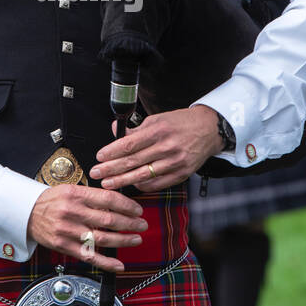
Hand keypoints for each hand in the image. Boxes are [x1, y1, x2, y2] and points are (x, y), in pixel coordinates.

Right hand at [27, 184, 148, 272]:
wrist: (25, 213)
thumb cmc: (51, 201)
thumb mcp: (70, 189)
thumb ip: (92, 196)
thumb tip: (119, 202)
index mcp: (75, 194)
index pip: (108, 199)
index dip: (127, 205)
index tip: (137, 210)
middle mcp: (72, 212)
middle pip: (108, 219)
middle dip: (130, 223)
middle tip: (142, 224)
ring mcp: (68, 231)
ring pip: (101, 238)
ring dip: (123, 240)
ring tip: (136, 239)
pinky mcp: (64, 246)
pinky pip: (88, 255)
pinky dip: (106, 262)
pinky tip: (119, 265)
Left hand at [89, 106, 223, 190]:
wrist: (208, 130)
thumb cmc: (180, 123)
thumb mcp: (157, 119)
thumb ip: (136, 129)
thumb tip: (115, 131)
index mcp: (159, 131)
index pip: (130, 144)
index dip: (112, 152)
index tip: (99, 158)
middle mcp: (167, 148)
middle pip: (133, 162)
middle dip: (112, 169)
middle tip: (97, 173)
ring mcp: (175, 163)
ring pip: (143, 175)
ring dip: (123, 181)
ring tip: (108, 184)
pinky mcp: (181, 174)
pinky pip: (157, 184)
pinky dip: (142, 186)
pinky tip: (131, 185)